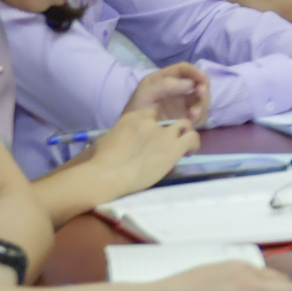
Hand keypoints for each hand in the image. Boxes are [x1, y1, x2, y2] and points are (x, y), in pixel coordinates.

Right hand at [77, 100, 199, 199]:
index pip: (151, 115)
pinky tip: (188, 153)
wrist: (105, 175)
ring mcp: (163, 133)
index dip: (153, 127)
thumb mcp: (105, 141)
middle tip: (168, 145)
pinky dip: (193, 144)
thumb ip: (118, 136)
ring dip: (184, 135)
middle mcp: (150, 122)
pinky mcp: (173, 147)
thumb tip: (119, 142)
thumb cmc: (98, 162)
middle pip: (169, 120)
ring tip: (183, 148)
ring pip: (185, 125)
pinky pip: (192, 138)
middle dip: (171, 130)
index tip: (152, 139)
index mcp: (132, 117)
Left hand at [126, 62, 210, 127]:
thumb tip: (191, 84)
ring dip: (202, 104)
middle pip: (198, 83)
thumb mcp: (146, 93)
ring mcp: (182, 104)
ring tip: (194, 113)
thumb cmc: (136, 111)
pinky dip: (200, 116)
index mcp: (165, 79)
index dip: (195, 71)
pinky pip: (200, 114)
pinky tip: (192, 120)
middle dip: (203, 87)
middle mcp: (177, 90)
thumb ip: (166, 85)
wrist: (132, 136)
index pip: (184, 69)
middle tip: (201, 94)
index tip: (202, 79)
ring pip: (201, 99)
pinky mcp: (186, 118)